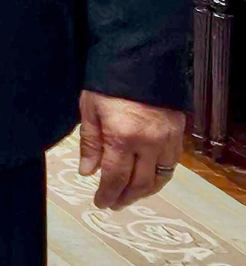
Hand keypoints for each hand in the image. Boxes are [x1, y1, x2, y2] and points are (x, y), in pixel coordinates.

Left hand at [79, 90, 185, 209]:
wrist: (139, 60)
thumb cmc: (106, 83)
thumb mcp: (89, 110)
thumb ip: (90, 143)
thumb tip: (87, 173)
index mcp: (122, 137)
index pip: (115, 177)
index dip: (107, 193)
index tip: (100, 202)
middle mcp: (148, 143)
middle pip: (139, 183)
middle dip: (125, 197)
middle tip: (113, 204)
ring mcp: (167, 140)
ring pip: (159, 178)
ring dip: (144, 192)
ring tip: (129, 197)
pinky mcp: (178, 134)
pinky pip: (171, 165)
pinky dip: (159, 177)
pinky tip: (148, 179)